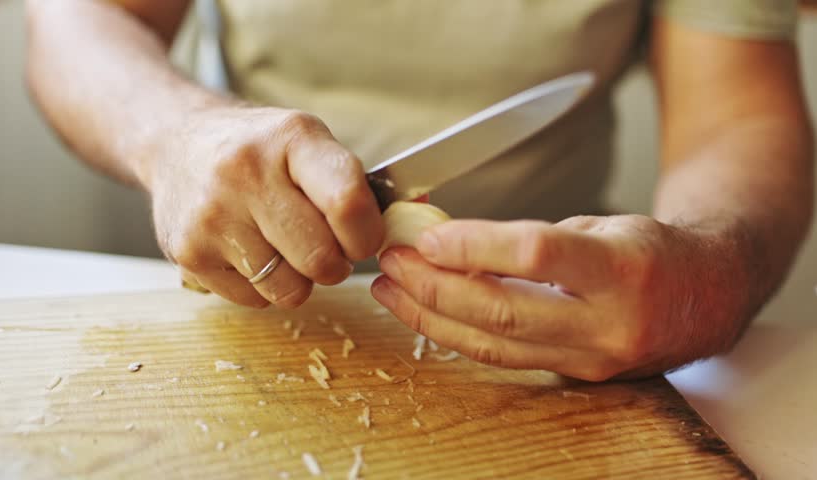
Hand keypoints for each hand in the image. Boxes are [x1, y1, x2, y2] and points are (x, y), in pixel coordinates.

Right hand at [146, 105, 383, 307]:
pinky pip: (255, 300)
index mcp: (290, 138)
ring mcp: (211, 216)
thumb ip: (357, 185)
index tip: (363, 238)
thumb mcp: (309, 143)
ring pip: (290, 289)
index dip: (367, 235)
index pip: (347, 203)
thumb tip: (414, 226)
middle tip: (324, 245)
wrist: (176, 144)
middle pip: (321, 258)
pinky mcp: (188, 253)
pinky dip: (263, 287)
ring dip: (299, 279)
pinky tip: (249, 250)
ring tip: (283, 245)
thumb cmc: (260, 150)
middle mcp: (245, 172)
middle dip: (335, 263)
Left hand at [371, 215, 749, 380]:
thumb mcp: (603, 224)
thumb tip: (451, 239)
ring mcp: (593, 358)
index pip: (537, 256)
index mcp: (624, 268)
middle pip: (504, 311)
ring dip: (433, 316)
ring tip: (392, 288)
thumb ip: (532, 239)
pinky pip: (506, 358)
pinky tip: (427, 314)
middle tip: (392, 260)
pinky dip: (459, 336)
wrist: (706, 298)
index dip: (475, 247)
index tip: (426, 236)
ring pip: (496, 345)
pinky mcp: (577, 375)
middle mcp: (610, 322)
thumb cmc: (652, 249)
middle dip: (435, 286)